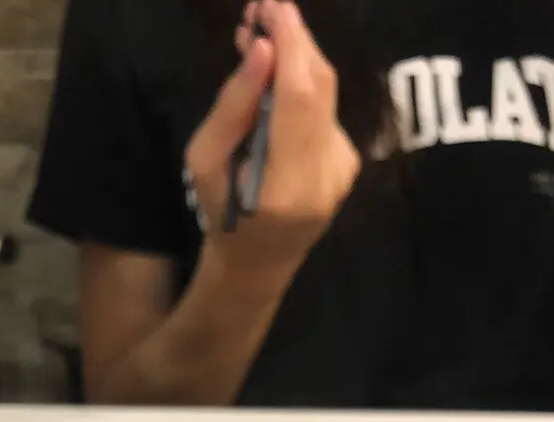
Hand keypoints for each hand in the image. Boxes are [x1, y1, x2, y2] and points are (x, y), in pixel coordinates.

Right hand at [185, 0, 360, 288]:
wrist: (259, 264)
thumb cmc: (221, 215)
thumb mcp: (204, 163)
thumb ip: (233, 107)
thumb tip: (263, 48)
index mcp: (286, 186)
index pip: (298, 95)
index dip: (290, 41)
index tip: (269, 4)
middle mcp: (326, 177)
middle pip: (320, 85)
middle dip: (294, 38)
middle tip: (260, 11)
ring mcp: (344, 172)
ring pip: (326, 92)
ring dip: (296, 57)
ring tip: (259, 40)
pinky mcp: (349, 164)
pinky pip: (326, 109)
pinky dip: (302, 85)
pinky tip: (276, 81)